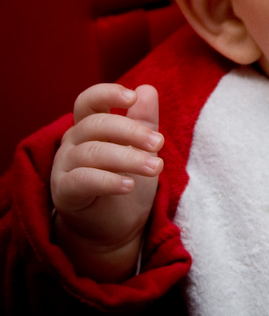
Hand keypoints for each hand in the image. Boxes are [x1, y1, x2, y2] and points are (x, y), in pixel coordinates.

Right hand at [51, 83, 162, 280]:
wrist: (116, 226)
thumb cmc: (127, 180)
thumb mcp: (142, 148)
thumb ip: (144, 120)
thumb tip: (147, 89)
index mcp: (90, 126)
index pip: (89, 101)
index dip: (107, 94)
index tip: (132, 97)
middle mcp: (73, 142)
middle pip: (95, 125)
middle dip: (131, 131)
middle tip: (159, 143)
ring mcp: (64, 167)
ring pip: (93, 153)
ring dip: (128, 158)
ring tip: (156, 167)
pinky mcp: (64, 192)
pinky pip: (82, 180)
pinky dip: (108, 180)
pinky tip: (129, 185)